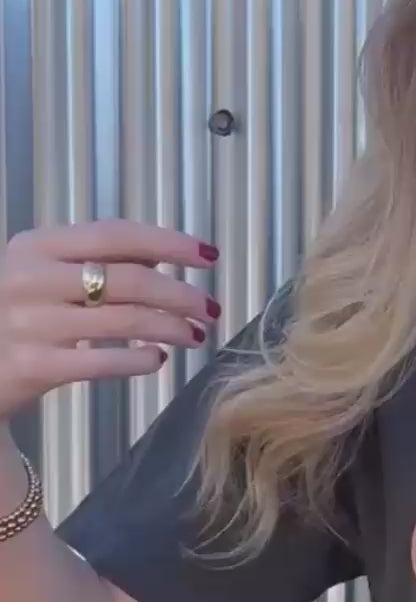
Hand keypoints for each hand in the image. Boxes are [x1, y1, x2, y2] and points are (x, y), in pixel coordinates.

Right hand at [0, 220, 219, 421]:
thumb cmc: (10, 312)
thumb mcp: (40, 272)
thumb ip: (93, 260)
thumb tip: (161, 258)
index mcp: (36, 246)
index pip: (116, 235)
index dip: (168, 243)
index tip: (207, 255)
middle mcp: (31, 279)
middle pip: (129, 280)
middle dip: (180, 294)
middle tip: (210, 308)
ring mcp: (32, 323)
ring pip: (125, 320)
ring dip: (171, 328)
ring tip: (194, 335)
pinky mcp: (35, 366)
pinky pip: (105, 361)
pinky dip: (140, 359)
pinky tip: (158, 358)